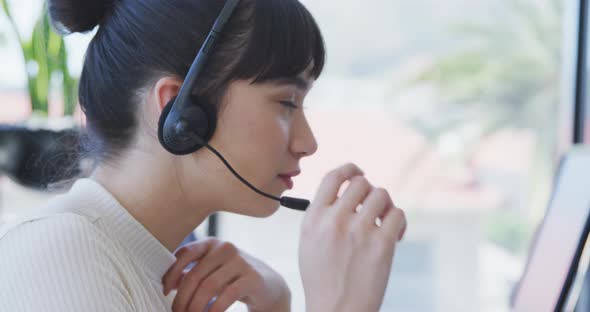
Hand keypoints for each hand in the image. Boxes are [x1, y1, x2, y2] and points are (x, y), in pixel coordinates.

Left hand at [162, 238, 290, 311]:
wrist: (269, 286)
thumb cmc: (233, 279)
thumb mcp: (212, 273)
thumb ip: (192, 273)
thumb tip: (168, 283)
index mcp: (212, 243)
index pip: (184, 254)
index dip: (171, 274)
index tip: (164, 293)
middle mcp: (225, 248)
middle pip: (195, 275)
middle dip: (182, 299)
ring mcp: (240, 261)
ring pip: (208, 287)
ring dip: (195, 307)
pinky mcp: (252, 278)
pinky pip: (226, 296)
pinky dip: (214, 310)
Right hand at [299, 163, 406, 311]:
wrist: (336, 310)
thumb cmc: (323, 280)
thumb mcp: (308, 242)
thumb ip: (321, 215)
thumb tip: (343, 192)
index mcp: (313, 218)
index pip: (333, 176)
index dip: (350, 169)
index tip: (359, 173)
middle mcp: (334, 219)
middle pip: (361, 183)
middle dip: (369, 192)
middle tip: (372, 208)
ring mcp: (358, 230)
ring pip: (382, 194)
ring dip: (385, 206)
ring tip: (384, 222)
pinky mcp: (381, 244)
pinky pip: (397, 214)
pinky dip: (399, 221)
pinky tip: (396, 235)